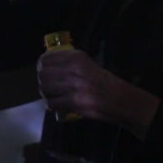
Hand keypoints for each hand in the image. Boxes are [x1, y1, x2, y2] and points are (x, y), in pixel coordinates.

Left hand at [36, 49, 160, 138]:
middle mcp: (73, 69)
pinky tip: (56, 105)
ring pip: (45, 89)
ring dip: (46, 93)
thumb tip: (53, 67)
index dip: (41, 66)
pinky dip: (52, 105)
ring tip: (51, 95)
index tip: (43, 70)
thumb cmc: (106, 82)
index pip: (47, 59)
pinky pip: (53, 103)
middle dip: (42, 81)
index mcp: (77, 57)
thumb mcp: (89, 65)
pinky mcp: (75, 103)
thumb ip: (72, 64)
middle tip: (46, 85)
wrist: (121, 100)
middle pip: (43, 74)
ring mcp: (74, 86)